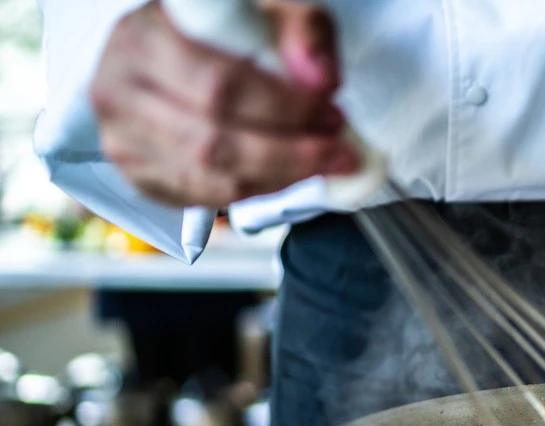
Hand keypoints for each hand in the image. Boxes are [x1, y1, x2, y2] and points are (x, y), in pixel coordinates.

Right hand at [91, 0, 359, 207]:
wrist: (174, 54)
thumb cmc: (221, 30)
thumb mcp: (267, 10)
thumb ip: (302, 31)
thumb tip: (321, 79)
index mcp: (143, 37)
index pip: (219, 84)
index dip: (284, 107)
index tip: (330, 111)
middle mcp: (118, 89)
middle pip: (213, 141)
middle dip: (290, 152)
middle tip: (337, 148)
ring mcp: (122, 138)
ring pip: (210, 179)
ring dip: (280, 177)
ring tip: (322, 161)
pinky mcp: (137, 176)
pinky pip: (204, 198)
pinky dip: (256, 191)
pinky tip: (287, 173)